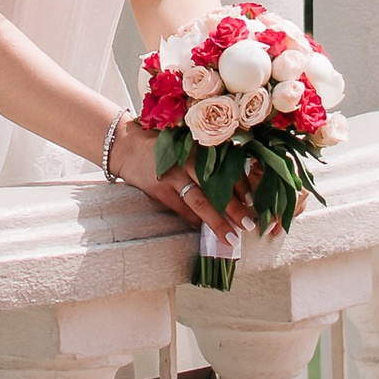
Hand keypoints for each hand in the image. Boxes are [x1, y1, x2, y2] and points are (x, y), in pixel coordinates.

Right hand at [109, 119, 255, 234]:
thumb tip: (235, 178)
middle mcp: (185, 161)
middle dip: (233, 208)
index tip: (252, 200)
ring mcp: (171, 177)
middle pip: (215, 188)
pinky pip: (181, 210)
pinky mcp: (158, 191)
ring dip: (216, 222)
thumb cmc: (162, 142)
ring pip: (199, 203)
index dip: (240, 185)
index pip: (224, 167)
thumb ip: (206, 154)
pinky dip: (194, 221)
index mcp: (196, 147)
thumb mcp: (185, 141)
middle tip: (249, 224)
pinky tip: (206, 231)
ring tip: (231, 237)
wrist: (126, 146)